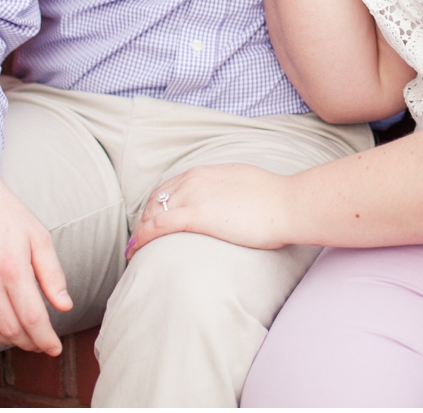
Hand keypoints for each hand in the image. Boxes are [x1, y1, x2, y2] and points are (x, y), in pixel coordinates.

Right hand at [0, 139, 72, 354]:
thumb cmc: (5, 212)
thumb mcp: (39, 236)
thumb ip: (52, 274)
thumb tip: (64, 305)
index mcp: (12, 268)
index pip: (32, 318)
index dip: (46, 339)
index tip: (55, 348)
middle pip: (10, 330)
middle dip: (30, 343)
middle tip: (42, 343)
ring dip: (8, 341)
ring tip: (24, 338)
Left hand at [126, 163, 292, 256]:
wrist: (287, 204)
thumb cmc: (275, 199)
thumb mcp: (244, 183)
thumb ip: (227, 189)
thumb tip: (226, 202)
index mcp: (206, 172)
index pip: (170, 187)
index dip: (157, 206)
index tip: (154, 221)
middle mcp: (194, 179)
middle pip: (156, 199)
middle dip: (145, 219)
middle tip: (141, 239)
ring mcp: (193, 195)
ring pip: (153, 213)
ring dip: (140, 231)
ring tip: (135, 249)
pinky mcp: (195, 215)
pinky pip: (157, 226)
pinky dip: (142, 238)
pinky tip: (136, 250)